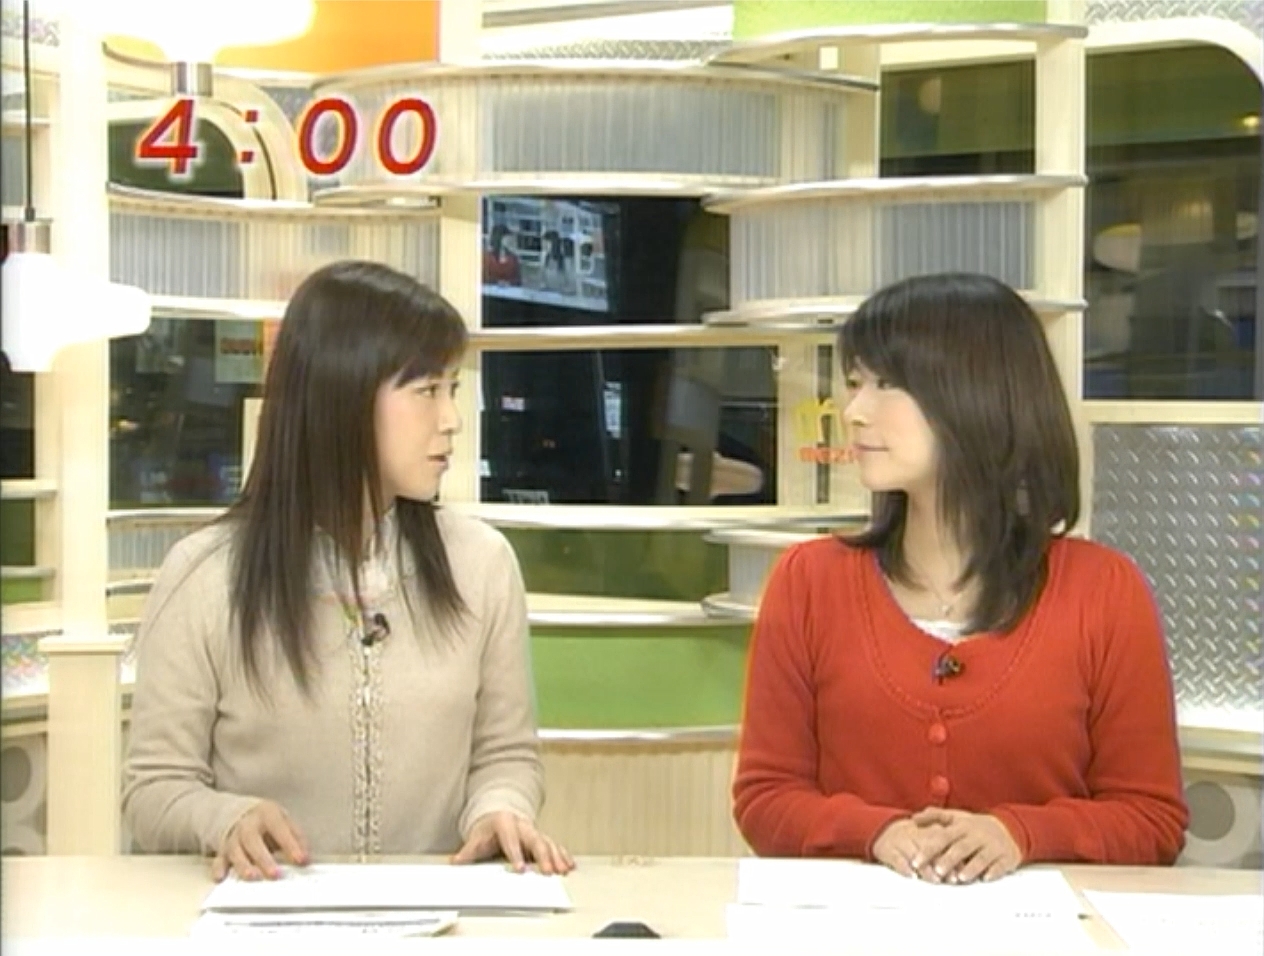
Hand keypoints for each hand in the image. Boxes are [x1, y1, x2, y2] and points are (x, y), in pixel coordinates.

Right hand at [212, 800, 309, 881]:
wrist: (239, 812)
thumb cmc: (266, 820)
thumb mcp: (284, 821)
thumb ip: (296, 838)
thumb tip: (306, 858)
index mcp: (267, 814)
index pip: (280, 828)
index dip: (291, 844)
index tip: (301, 859)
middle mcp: (248, 824)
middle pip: (253, 840)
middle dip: (264, 858)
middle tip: (275, 874)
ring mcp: (233, 837)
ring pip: (235, 851)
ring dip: (243, 865)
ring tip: (253, 877)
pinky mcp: (223, 849)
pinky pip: (219, 858)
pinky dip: (219, 868)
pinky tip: (220, 877)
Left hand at [452, 811, 574, 874]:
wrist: (498, 815)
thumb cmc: (489, 829)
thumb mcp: (476, 838)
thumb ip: (468, 851)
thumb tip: (456, 862)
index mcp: (505, 823)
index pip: (511, 839)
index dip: (516, 854)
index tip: (520, 869)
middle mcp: (522, 825)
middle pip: (535, 839)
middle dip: (543, 856)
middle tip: (548, 872)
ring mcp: (533, 831)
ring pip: (547, 842)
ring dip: (556, 857)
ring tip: (563, 870)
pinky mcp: (541, 838)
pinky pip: (554, 845)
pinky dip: (562, 855)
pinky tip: (569, 864)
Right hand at [872, 816, 956, 878]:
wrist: (883, 828)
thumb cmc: (913, 838)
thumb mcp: (929, 837)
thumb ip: (946, 849)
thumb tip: (967, 865)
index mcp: (928, 831)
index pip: (944, 845)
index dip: (954, 860)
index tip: (963, 873)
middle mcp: (915, 835)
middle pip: (931, 851)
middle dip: (942, 866)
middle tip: (952, 879)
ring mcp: (901, 842)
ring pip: (915, 855)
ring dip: (926, 869)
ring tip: (935, 880)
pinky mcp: (887, 849)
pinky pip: (896, 858)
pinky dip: (904, 867)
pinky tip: (911, 876)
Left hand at [910, 808, 1021, 883]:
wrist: (1008, 828)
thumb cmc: (976, 827)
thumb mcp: (956, 817)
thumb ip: (935, 816)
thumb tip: (913, 818)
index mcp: (962, 827)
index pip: (943, 838)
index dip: (929, 849)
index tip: (916, 862)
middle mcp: (976, 836)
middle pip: (961, 848)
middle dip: (948, 860)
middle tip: (937, 872)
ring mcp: (992, 846)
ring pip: (981, 857)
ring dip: (971, 867)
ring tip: (960, 878)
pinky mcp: (1005, 857)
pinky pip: (1000, 864)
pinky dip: (993, 871)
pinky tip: (985, 878)